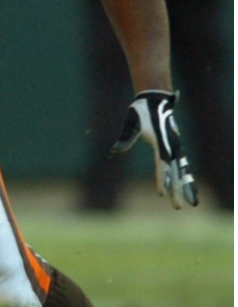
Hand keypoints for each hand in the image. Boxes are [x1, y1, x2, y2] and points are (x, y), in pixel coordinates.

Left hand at [111, 90, 197, 208]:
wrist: (156, 99)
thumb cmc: (141, 111)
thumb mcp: (131, 121)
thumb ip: (126, 137)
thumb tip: (114, 151)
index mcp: (160, 141)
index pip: (162, 163)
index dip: (162, 178)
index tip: (161, 193)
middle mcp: (172, 146)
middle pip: (176, 171)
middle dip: (177, 189)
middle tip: (178, 207)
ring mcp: (176, 147)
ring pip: (184, 170)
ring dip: (187, 186)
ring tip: (193, 204)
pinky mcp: (177, 147)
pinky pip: (184, 165)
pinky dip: (188, 177)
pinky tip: (189, 189)